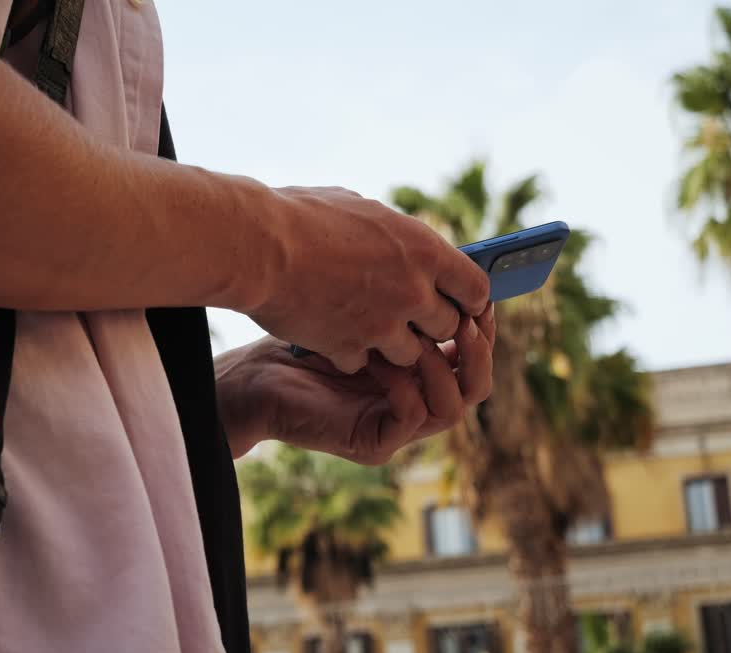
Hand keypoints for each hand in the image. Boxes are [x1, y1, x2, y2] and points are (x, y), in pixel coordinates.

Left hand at [216, 305, 494, 462]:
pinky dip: (405, 385)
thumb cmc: (300, 336)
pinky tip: (381, 359)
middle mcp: (415, 404)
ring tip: (424, 335)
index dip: (482, 328)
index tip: (481, 297)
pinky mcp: (373, 443)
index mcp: (418, 374)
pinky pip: (413, 415)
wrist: (253, 375)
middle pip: (476, 384)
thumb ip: (402, 299)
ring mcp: (396, 429)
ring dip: (443, 366)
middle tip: (466, 318)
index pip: (472, 357)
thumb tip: (446, 265)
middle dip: (476, 348)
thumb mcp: (361, 310)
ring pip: (454, 406)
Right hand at [246, 187, 489, 372]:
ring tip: (365, 328)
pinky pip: (362, 364)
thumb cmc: (299, 216)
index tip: (458, 303)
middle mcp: (411, 291)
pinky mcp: (348, 348)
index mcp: (422, 249)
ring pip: (411, 354)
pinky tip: (329, 335)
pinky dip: (347, 354)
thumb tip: (402, 242)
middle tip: (407, 318)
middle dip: (430, 326)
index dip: (469, 299)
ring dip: (391, 346)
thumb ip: (392, 236)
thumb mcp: (360, 210)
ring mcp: (381, 325)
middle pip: (447, 328)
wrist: (255, 247)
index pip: (476, 287)